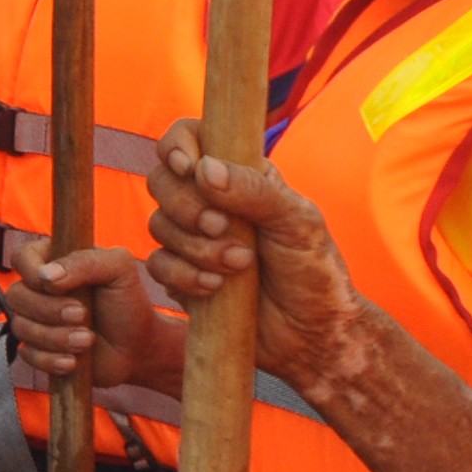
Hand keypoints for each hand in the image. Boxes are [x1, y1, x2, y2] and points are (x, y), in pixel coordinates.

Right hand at [5, 241, 173, 397]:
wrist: (138, 347)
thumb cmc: (128, 303)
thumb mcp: (118, 270)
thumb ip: (85, 261)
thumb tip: (47, 275)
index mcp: (54, 261)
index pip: (21, 258)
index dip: (32, 272)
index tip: (57, 286)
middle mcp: (39, 290)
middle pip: (16, 296)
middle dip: (49, 310)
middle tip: (83, 316)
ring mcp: (36, 321)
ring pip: (21, 327)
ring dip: (55, 337)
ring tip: (87, 340)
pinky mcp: (38, 349)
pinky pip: (27, 355)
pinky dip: (50, 360)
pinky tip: (73, 361)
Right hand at [142, 117, 366, 391]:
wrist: (313, 334)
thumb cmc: (315, 270)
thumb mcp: (298, 222)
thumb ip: (254, 191)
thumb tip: (202, 170)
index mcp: (238, 174)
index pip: (188, 137)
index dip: (177, 146)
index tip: (187, 168)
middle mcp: (209, 201)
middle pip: (161, 180)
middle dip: (187, 207)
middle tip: (223, 228)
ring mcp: (192, 239)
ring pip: (157, 224)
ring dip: (195, 247)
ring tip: (239, 265)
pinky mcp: (182, 275)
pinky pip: (158, 266)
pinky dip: (184, 276)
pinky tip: (216, 288)